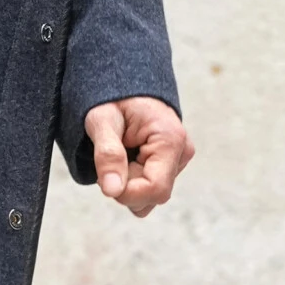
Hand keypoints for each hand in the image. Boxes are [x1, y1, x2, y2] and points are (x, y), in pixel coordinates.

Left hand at [83, 96, 192, 216]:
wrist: (124, 87)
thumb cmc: (112, 98)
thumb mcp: (101, 120)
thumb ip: (107, 154)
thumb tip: (112, 191)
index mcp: (170, 139)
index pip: (155, 189)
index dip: (126, 193)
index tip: (104, 177)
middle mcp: (182, 152)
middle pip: (152, 196)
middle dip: (125, 186)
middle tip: (109, 159)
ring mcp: (179, 160)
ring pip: (150, 197)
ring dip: (128, 185)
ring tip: (119, 156)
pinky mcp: (172, 165)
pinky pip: (149, 189)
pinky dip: (132, 181)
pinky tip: (127, 159)